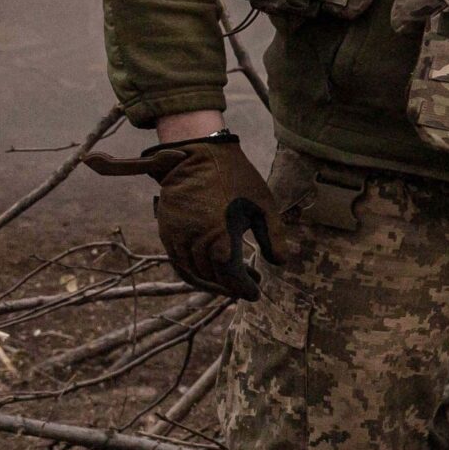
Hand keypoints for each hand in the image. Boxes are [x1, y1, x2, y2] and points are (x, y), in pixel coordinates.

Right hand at [84, 132, 280, 299]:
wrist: (197, 155)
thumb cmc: (236, 179)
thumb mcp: (264, 205)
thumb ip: (273, 236)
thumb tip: (281, 263)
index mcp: (221, 236)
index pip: (230, 275)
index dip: (243, 288)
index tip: (256, 294)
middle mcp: (195, 242)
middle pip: (212, 277)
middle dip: (231, 286)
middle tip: (249, 285)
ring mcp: (177, 238)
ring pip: (192, 274)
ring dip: (212, 283)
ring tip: (233, 281)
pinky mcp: (167, 233)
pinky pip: (178, 263)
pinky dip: (194, 274)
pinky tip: (210, 271)